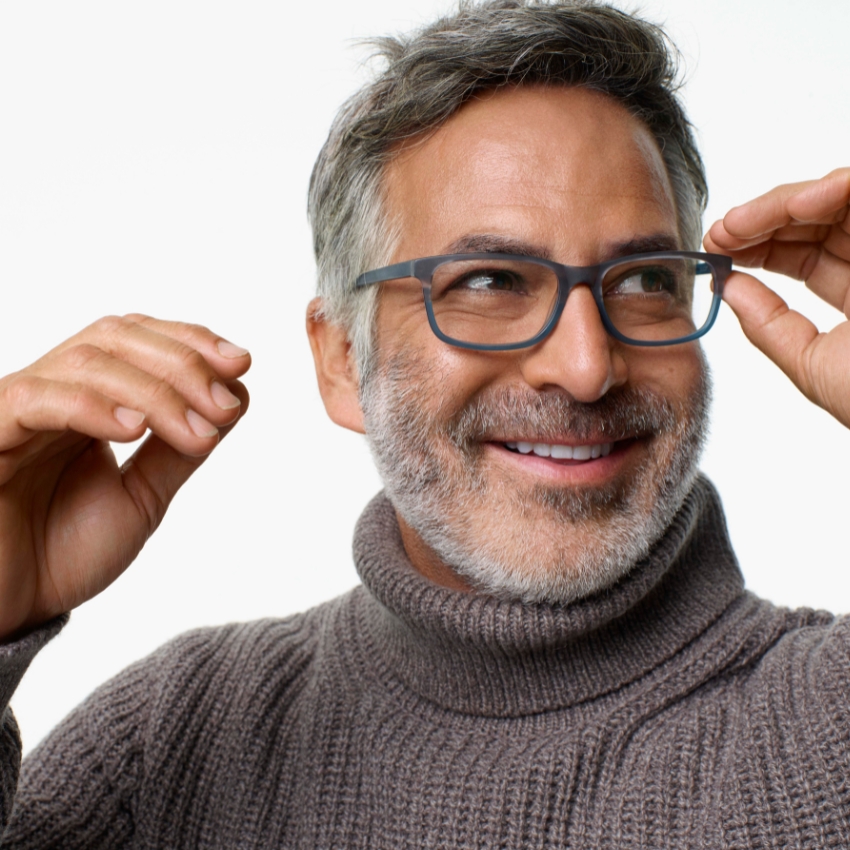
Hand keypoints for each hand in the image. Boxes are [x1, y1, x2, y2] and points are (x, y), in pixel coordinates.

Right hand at [0, 314, 250, 640]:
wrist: (8, 611)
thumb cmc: (62, 554)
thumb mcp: (142, 497)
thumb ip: (180, 450)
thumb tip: (236, 397)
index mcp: (85, 402)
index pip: (136, 339)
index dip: (189, 341)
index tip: (241, 362)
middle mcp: (50, 394)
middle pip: (115, 337)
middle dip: (181, 363)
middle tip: (224, 404)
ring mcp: (14, 412)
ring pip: (85, 363)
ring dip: (155, 391)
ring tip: (196, 431)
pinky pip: (34, 401)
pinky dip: (92, 407)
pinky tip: (134, 429)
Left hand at [704, 168, 849, 428]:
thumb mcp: (813, 365)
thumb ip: (769, 326)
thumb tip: (727, 287)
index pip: (805, 256)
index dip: (758, 246)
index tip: (715, 249)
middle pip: (818, 220)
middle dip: (761, 220)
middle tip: (718, 232)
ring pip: (842, 198)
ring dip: (786, 203)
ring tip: (741, 223)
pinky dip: (839, 189)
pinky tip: (799, 205)